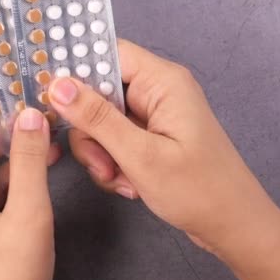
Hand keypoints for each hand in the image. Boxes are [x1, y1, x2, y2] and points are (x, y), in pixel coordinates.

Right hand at [48, 39, 279, 279]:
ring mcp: (151, 115)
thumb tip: (58, 86)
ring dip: (100, 153)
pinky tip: (128, 183)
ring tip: (119, 178)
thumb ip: (97, 118)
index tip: (48, 93)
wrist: (231, 226)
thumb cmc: (197, 189)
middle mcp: (156, 91)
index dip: (75, 69)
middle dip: (90, 131)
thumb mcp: (140, 154)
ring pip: (99, 121)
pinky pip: (112, 139)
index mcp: (162, 81)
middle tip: (101, 163)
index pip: (107, 53)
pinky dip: (111, 162)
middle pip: (97, 92)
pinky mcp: (148, 136)